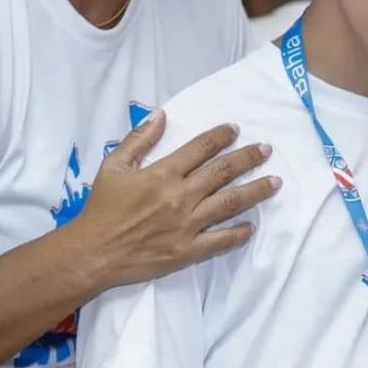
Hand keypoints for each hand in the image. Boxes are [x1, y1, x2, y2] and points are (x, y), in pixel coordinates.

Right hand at [70, 112, 279, 288]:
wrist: (93, 252)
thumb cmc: (101, 208)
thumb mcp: (113, 165)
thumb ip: (139, 139)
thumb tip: (161, 114)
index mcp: (163, 173)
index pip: (200, 148)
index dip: (220, 136)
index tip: (235, 130)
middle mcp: (181, 196)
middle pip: (223, 172)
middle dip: (248, 158)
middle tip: (266, 150)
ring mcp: (187, 225)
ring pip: (230, 203)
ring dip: (255, 191)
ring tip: (274, 182)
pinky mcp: (187, 251)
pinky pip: (220, 241)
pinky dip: (238, 233)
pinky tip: (251, 226)